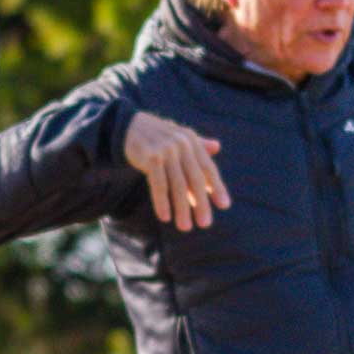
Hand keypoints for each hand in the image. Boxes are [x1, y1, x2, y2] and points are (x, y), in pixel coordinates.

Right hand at [124, 112, 231, 230]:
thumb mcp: (179, 137)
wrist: (129, 126)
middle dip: (201, 203)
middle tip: (205, 224)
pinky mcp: (151, 158)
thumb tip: (217, 147)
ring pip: (178, 185)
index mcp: (192, 141)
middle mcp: (182, 144)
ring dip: (182, 208)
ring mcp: (166, 150)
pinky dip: (162, 202)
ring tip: (185, 227)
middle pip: (195, 179)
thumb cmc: (158, 136)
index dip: (217, 187)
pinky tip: (165, 217)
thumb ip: (199, 144)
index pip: (208, 168)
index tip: (224, 205)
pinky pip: (159, 185)